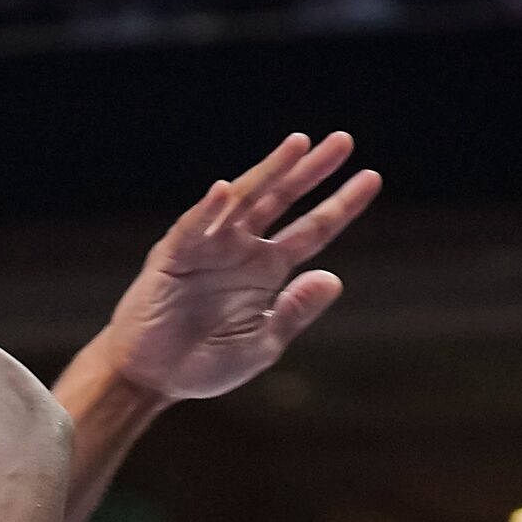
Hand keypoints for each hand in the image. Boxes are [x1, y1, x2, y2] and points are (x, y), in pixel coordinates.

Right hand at [89, 132, 381, 402]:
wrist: (152, 379)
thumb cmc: (204, 364)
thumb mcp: (262, 344)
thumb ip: (296, 312)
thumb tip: (334, 278)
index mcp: (267, 271)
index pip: (312, 230)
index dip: (340, 205)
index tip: (370, 178)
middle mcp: (241, 249)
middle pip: (283, 200)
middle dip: (311, 171)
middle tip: (343, 141)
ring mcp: (209, 247)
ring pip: (244, 200)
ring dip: (269, 171)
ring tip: (299, 144)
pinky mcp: (175, 254)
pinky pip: (193, 227)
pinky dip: (208, 210)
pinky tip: (226, 191)